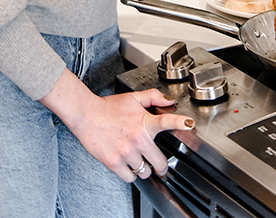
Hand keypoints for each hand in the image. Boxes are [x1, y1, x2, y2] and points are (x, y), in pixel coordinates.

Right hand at [40, 70, 194, 180]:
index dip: (180, 123)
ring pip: (145, 172)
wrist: (86, 115)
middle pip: (160, 163)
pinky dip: (130, 174)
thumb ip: (153, 97)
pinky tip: (128, 165)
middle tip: (159, 164)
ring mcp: (126, 152)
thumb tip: (169, 101)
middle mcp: (137, 138)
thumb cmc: (108, 107)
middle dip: (161, 165)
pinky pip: (130, 178)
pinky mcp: (114, 163)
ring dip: (144, 169)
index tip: (190, 125)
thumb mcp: (132, 98)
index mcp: (143, 122)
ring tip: (139, 161)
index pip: (166, 122)